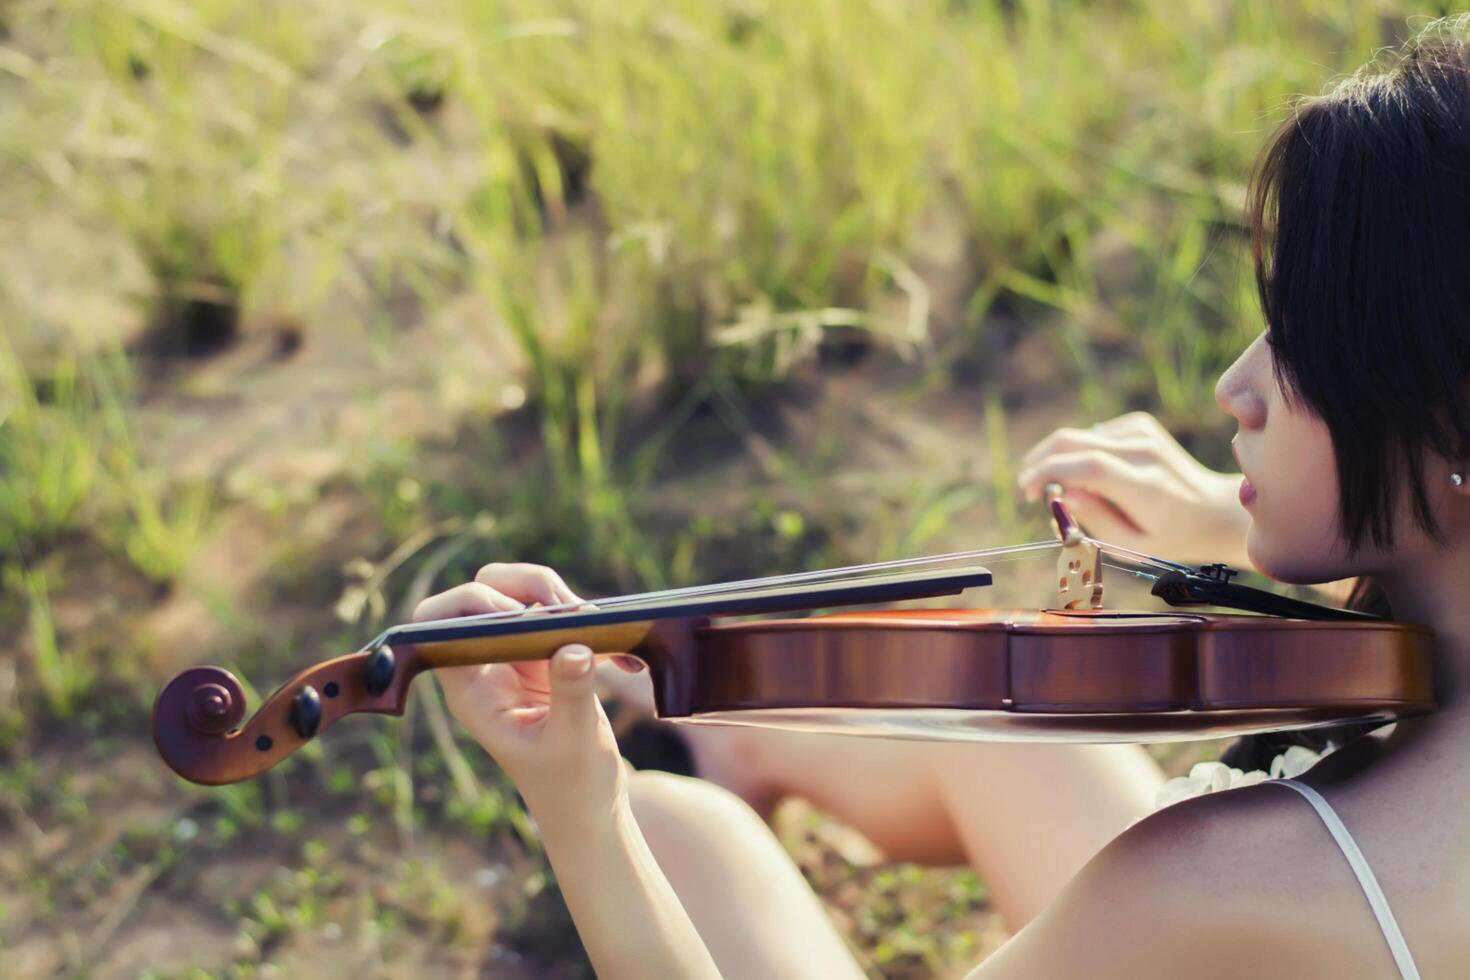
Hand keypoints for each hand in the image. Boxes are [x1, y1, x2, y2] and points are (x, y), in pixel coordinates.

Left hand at [419, 563, 627, 812]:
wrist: (591, 808)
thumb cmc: (572, 786)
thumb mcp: (573, 741)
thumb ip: (571, 693)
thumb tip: (574, 647)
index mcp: (471, 689)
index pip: (438, 624)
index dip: (470, 603)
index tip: (517, 615)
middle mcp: (487, 667)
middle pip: (485, 593)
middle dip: (525, 587)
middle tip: (566, 610)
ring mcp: (518, 660)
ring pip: (523, 596)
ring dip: (560, 599)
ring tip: (595, 624)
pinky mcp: (549, 658)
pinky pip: (559, 617)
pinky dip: (588, 622)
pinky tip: (619, 659)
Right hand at [1016, 412, 1250, 566]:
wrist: (1213, 510)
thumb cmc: (1169, 536)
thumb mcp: (1131, 546)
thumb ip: (1093, 520)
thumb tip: (1060, 492)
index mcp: (1146, 486)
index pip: (1089, 467)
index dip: (1049, 473)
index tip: (1027, 490)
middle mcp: (1145, 452)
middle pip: (1074, 440)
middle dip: (1039, 460)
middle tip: (1028, 487)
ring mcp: (1144, 432)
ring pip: (1078, 436)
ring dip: (1059, 460)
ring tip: (1065, 490)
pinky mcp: (1140, 424)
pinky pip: (1092, 435)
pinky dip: (1081, 453)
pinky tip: (1096, 475)